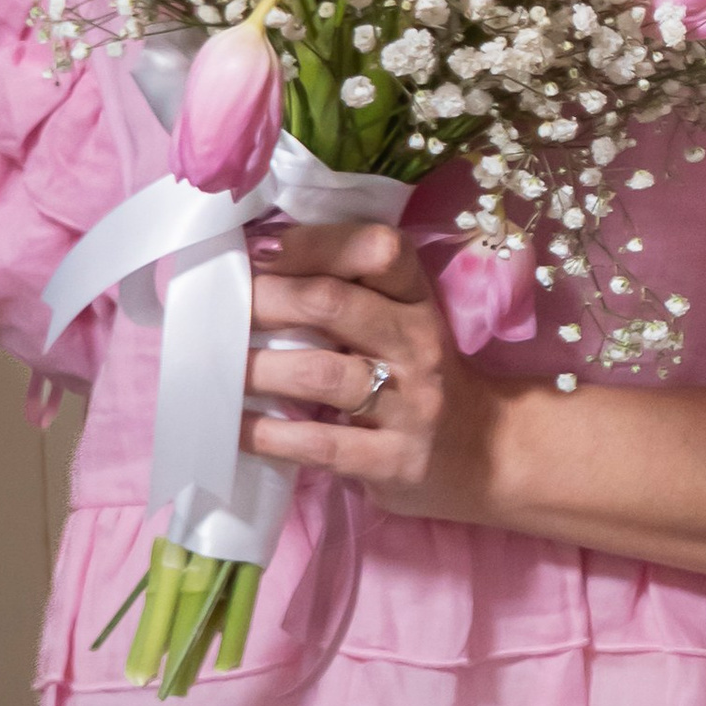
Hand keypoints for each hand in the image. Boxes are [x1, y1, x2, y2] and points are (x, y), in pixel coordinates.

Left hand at [239, 222, 495, 521]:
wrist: (490, 456)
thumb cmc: (422, 380)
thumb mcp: (405, 325)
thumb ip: (351, 296)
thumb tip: (255, 266)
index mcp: (418, 301)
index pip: (379, 249)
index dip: (314, 243)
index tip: (256, 250)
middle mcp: (419, 345)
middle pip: (337, 304)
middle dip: (268, 300)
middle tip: (218, 309)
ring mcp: (411, 406)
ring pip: (323, 374)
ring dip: (258, 369)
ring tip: (215, 370)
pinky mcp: (394, 462)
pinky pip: (321, 444)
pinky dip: (268, 436)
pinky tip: (235, 430)